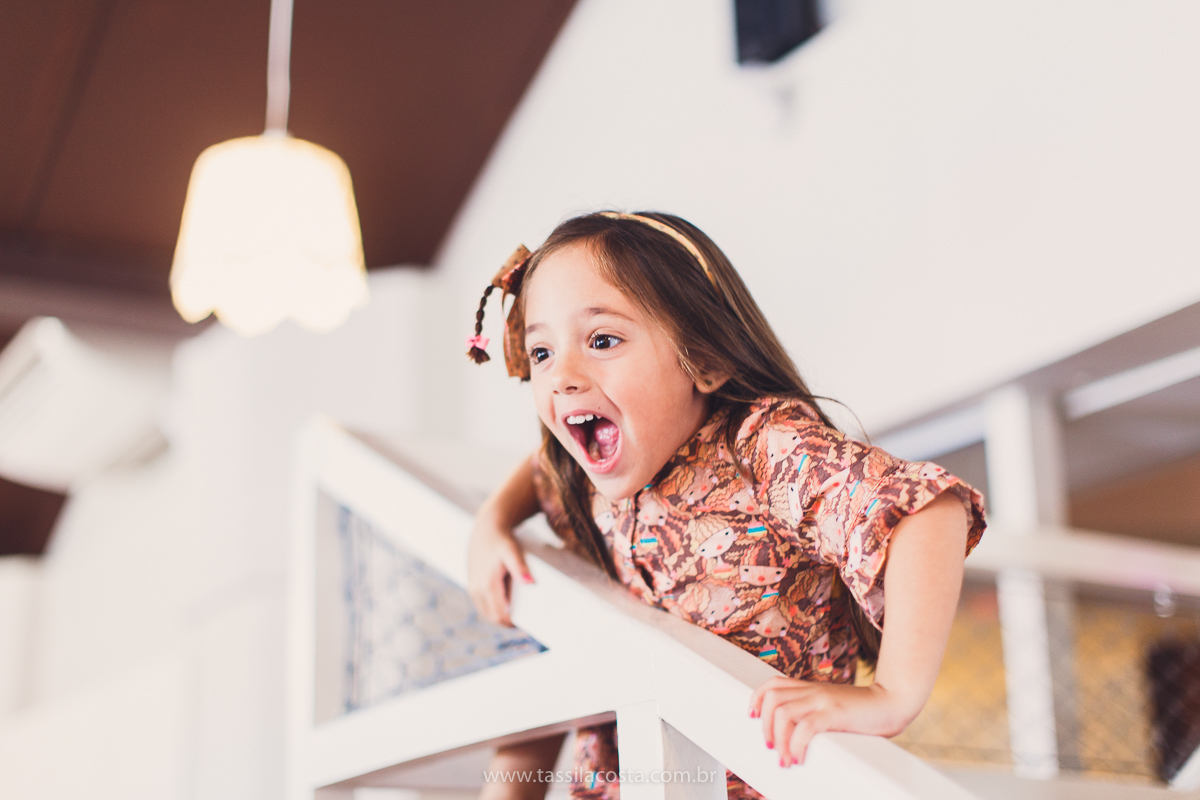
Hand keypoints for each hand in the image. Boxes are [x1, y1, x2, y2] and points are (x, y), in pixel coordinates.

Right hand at [468, 511, 533, 626]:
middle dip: (506, 620)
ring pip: (486, 612)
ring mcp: (472, 588)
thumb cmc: (502, 540)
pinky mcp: (471, 584)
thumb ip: (520, 568)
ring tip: (516, 609)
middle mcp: (476, 589)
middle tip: (523, 618)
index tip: (525, 623)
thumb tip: (530, 583)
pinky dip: (493, 606)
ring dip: (499, 613)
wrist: (486, 529)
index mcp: (487, 585)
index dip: (512, 623)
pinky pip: (482, 604)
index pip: (499, 616)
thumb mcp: (513, 552)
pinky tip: (505, 600)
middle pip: (492, 617)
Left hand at [747, 677, 909, 766]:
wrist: (892, 702)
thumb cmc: (863, 711)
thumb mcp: (832, 706)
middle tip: (771, 747)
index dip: (756, 699)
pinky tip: (799, 758)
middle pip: (772, 699)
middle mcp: (812, 690)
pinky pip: (805, 726)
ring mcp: (822, 699)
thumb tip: (793, 733)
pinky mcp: (834, 713)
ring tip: (784, 758)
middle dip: (764, 726)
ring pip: (783, 712)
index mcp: (810, 687)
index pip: (772, 684)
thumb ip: (813, 711)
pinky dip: (796, 744)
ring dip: (778, 738)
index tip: (751, 717)